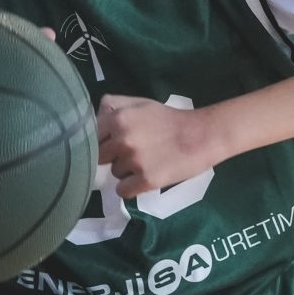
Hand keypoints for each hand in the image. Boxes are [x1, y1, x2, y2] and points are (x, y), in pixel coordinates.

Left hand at [97, 95, 224, 198]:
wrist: (201, 135)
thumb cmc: (169, 119)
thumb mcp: (139, 103)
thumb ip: (112, 106)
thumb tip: (93, 119)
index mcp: (117, 118)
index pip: (92, 137)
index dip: (103, 141)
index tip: (115, 143)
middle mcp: (122, 139)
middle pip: (100, 158)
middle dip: (112, 157)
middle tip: (132, 153)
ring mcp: (134, 161)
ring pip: (114, 174)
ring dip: (126, 172)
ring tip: (146, 162)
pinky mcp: (146, 180)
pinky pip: (123, 192)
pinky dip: (131, 188)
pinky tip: (144, 178)